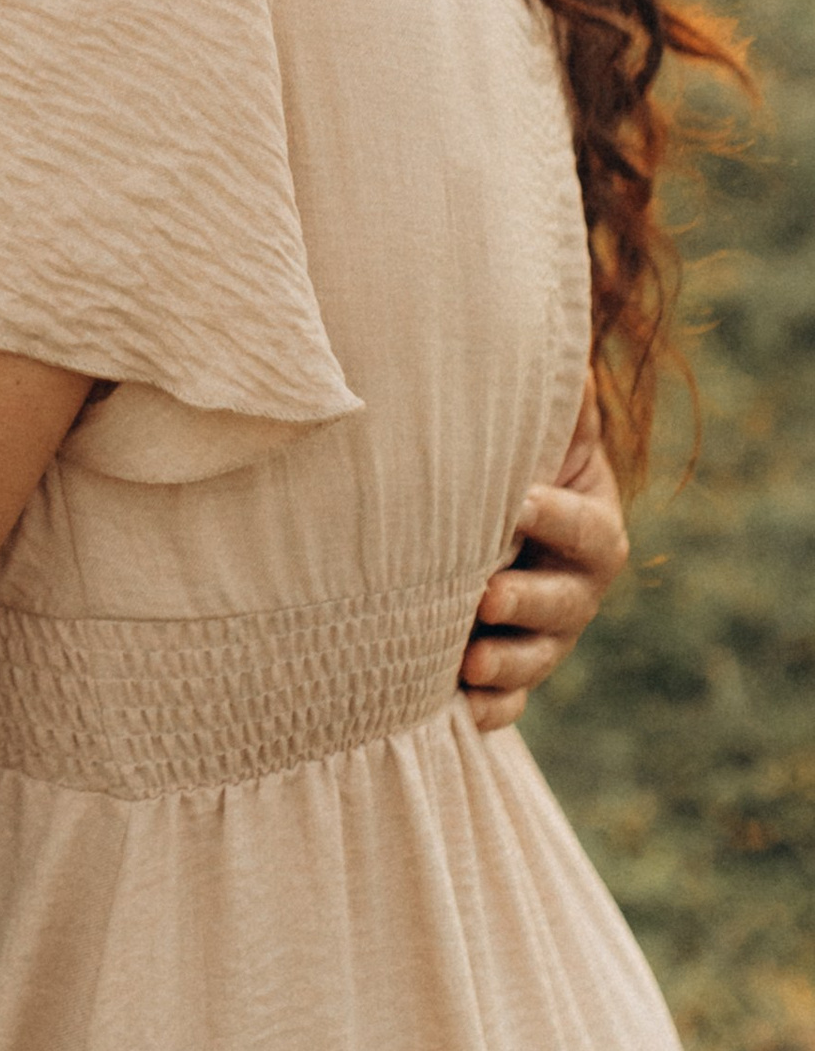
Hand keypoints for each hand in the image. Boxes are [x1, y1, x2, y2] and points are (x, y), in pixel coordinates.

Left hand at [460, 379, 628, 733]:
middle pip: (566, 602)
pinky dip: (490, 709)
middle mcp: (575, 585)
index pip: (584, 525)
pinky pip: (508, 701)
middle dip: (528, 601)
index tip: (520, 501)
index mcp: (589, 523)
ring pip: (538, 657)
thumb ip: (548, 395)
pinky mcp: (511, 671)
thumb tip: (556, 339)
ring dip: (507, 662)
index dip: (557, 516)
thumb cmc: (508, 460)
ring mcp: (546, 634)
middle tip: (486, 595)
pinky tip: (460, 711)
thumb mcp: (538, 428)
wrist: (483, 517)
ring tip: (469, 660)